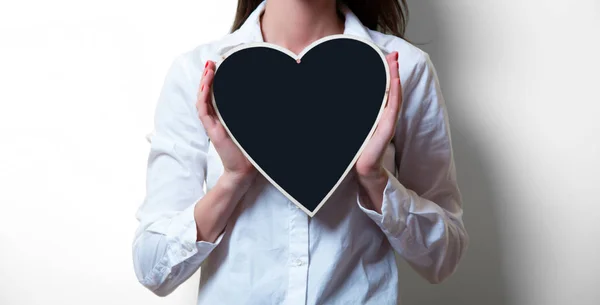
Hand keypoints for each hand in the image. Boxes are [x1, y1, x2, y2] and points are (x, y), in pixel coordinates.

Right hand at [196, 60, 255, 181]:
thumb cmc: (251, 148)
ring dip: (204, 82)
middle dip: (209, 76)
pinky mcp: (211, 130)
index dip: (218, 79)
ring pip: (203, 98)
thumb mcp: (255, 124)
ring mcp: (212, 123)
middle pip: (208, 92)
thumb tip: (274, 96)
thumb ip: (258, 112)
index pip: (218, 92)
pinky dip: (203, 97)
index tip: (221, 64)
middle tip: (211, 62)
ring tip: (208, 68)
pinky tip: (205, 85)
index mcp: (226, 114)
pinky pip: (203, 110)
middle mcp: (217, 117)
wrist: (245, 169)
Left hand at [355, 51, 401, 180]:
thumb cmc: (354, 149)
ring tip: (395, 62)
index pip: (381, 89)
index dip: (383, 73)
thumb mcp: (352, 126)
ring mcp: (386, 122)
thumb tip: (328, 98)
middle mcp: (382, 116)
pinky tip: (396, 81)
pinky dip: (395, 94)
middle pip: (389, 88)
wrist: (361, 170)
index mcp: (375, 114)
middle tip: (393, 54)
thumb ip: (349, 113)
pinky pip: (393, 109)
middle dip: (391, 70)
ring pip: (393, 95)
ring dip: (395, 77)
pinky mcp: (387, 130)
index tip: (383, 57)